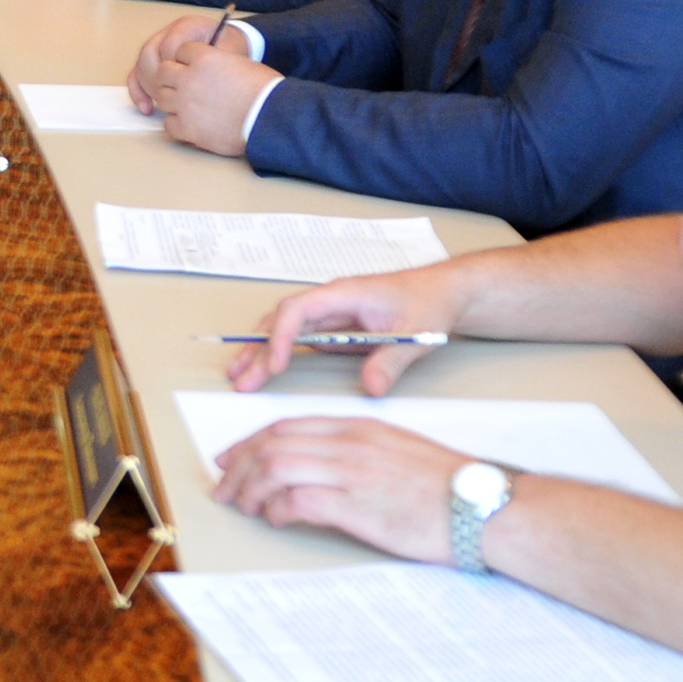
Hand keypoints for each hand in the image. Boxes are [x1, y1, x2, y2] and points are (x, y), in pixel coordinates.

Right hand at [126, 13, 228, 111]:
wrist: (227, 47)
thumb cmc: (229, 51)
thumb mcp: (229, 53)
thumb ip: (214, 63)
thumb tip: (198, 80)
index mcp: (188, 25)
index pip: (170, 45)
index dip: (176, 67)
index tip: (192, 81)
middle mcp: (168, 32)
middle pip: (149, 53)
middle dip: (160, 79)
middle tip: (176, 95)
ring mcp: (157, 45)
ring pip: (140, 65)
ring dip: (149, 87)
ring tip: (165, 104)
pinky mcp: (152, 61)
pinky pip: (136, 75)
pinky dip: (138, 92)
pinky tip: (147, 108)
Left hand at [147, 34, 277, 157]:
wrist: (270, 117)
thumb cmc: (264, 89)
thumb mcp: (240, 63)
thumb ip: (218, 63)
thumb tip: (209, 70)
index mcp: (204, 58)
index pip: (180, 50)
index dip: (187, 59)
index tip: (195, 66)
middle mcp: (189, 78)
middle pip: (164, 72)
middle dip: (173, 77)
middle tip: (186, 86)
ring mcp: (184, 104)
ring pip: (161, 97)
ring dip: (173, 99)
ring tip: (188, 105)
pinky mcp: (187, 128)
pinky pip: (168, 123)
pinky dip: (177, 123)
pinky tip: (190, 123)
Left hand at [209, 414, 475, 561]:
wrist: (482, 507)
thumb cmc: (446, 487)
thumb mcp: (397, 452)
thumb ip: (357, 453)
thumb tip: (322, 468)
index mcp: (359, 428)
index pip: (287, 427)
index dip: (250, 442)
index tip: (230, 459)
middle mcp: (350, 444)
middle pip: (272, 445)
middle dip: (238, 467)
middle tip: (224, 488)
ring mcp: (352, 474)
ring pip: (277, 468)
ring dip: (250, 489)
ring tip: (244, 507)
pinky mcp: (357, 507)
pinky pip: (298, 502)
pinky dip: (276, 511)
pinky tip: (274, 521)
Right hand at [229, 264, 465, 393]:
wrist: (443, 293)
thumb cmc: (429, 303)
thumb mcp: (416, 334)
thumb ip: (392, 361)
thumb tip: (370, 389)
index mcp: (344, 293)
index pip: (298, 310)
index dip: (281, 337)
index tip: (276, 367)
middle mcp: (330, 300)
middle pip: (281, 319)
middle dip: (258, 350)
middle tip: (241, 380)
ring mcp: (329, 313)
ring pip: (283, 328)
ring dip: (260, 351)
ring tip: (239, 377)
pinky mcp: (332, 327)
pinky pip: (296, 337)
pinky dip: (276, 353)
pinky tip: (263, 370)